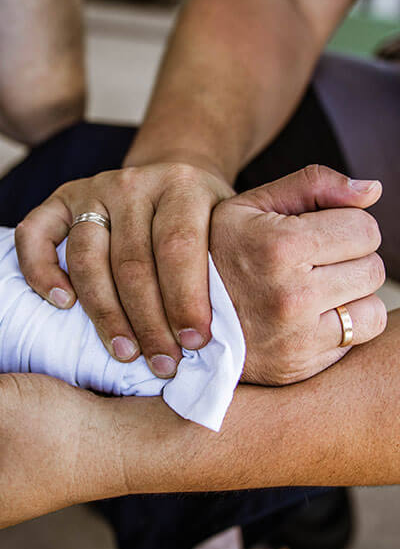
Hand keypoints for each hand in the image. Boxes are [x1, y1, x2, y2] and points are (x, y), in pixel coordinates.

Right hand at [15, 161, 233, 376]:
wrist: (173, 180)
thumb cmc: (206, 223)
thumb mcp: (229, 230)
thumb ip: (227, 266)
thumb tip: (232, 337)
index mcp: (182, 186)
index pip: (178, 246)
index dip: (184, 298)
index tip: (193, 343)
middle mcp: (133, 183)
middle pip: (132, 261)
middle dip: (147, 321)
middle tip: (162, 363)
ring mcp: (92, 189)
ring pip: (87, 256)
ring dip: (104, 312)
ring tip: (123, 351)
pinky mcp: (60, 200)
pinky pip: (34, 232)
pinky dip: (40, 269)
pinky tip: (61, 303)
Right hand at [210, 165, 386, 384]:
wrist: (175, 314)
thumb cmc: (218, 252)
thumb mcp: (249, 206)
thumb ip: (312, 185)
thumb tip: (372, 190)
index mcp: (279, 246)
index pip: (364, 229)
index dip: (344, 226)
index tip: (316, 234)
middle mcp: (289, 294)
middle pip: (373, 268)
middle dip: (349, 261)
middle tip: (311, 264)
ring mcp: (295, 335)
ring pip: (372, 306)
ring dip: (349, 297)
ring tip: (308, 291)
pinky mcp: (299, 364)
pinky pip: (357, 339)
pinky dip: (342, 327)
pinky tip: (308, 318)